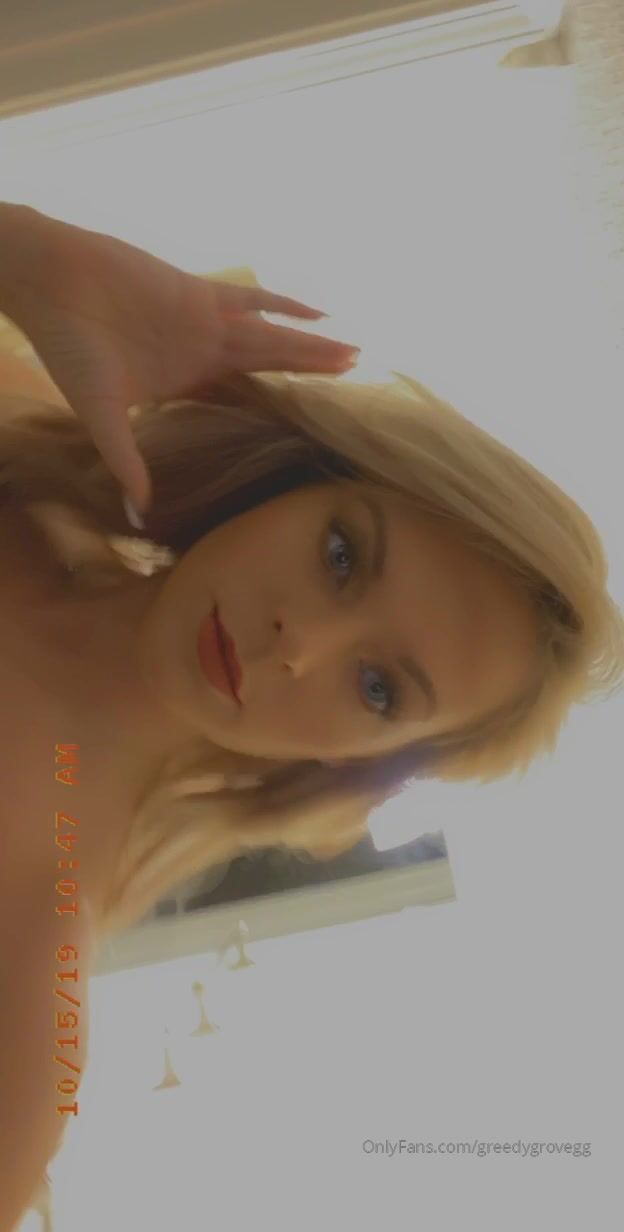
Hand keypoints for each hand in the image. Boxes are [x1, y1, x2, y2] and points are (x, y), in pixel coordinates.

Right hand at [6, 207, 359, 515]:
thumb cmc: (69, 347)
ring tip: (353, 353)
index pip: (243, 398)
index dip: (276, 407)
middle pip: (271, 364)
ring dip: (311, 346)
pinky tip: (321, 314)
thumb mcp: (99, 413)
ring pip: (272, 336)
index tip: (310, 422)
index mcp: (185, 381)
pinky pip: (252, 298)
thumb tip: (139, 513)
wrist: (52, 283)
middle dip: (310, 371)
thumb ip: (125, 458)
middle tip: (356, 382)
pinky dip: (285, 306)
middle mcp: (203, 351)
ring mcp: (205, 321)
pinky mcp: (199, 292)